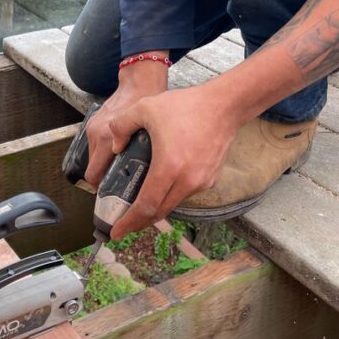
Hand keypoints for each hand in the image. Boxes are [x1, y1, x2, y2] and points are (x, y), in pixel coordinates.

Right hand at [84, 55, 168, 186]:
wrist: (139, 82)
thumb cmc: (149, 105)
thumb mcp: (153, 133)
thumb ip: (148, 155)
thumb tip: (153, 183)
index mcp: (108, 137)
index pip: (95, 175)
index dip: (103, 191)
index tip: (114, 199)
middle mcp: (96, 133)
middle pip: (93, 172)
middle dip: (105, 184)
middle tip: (121, 192)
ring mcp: (92, 128)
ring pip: (94, 161)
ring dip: (106, 170)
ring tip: (122, 176)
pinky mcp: (92, 124)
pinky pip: (96, 148)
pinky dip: (105, 156)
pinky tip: (120, 158)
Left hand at [108, 79, 241, 239]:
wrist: (224, 106)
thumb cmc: (186, 106)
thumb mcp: (145, 108)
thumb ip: (121, 126)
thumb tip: (115, 148)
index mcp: (168, 167)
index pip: (145, 206)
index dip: (129, 222)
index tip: (116, 232)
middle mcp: (187, 180)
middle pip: (159, 212)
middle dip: (139, 222)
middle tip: (123, 224)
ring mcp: (201, 182)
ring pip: (173, 203)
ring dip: (156, 208)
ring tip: (139, 204)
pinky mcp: (210, 179)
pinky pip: (186, 193)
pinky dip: (171, 195)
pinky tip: (162, 186)